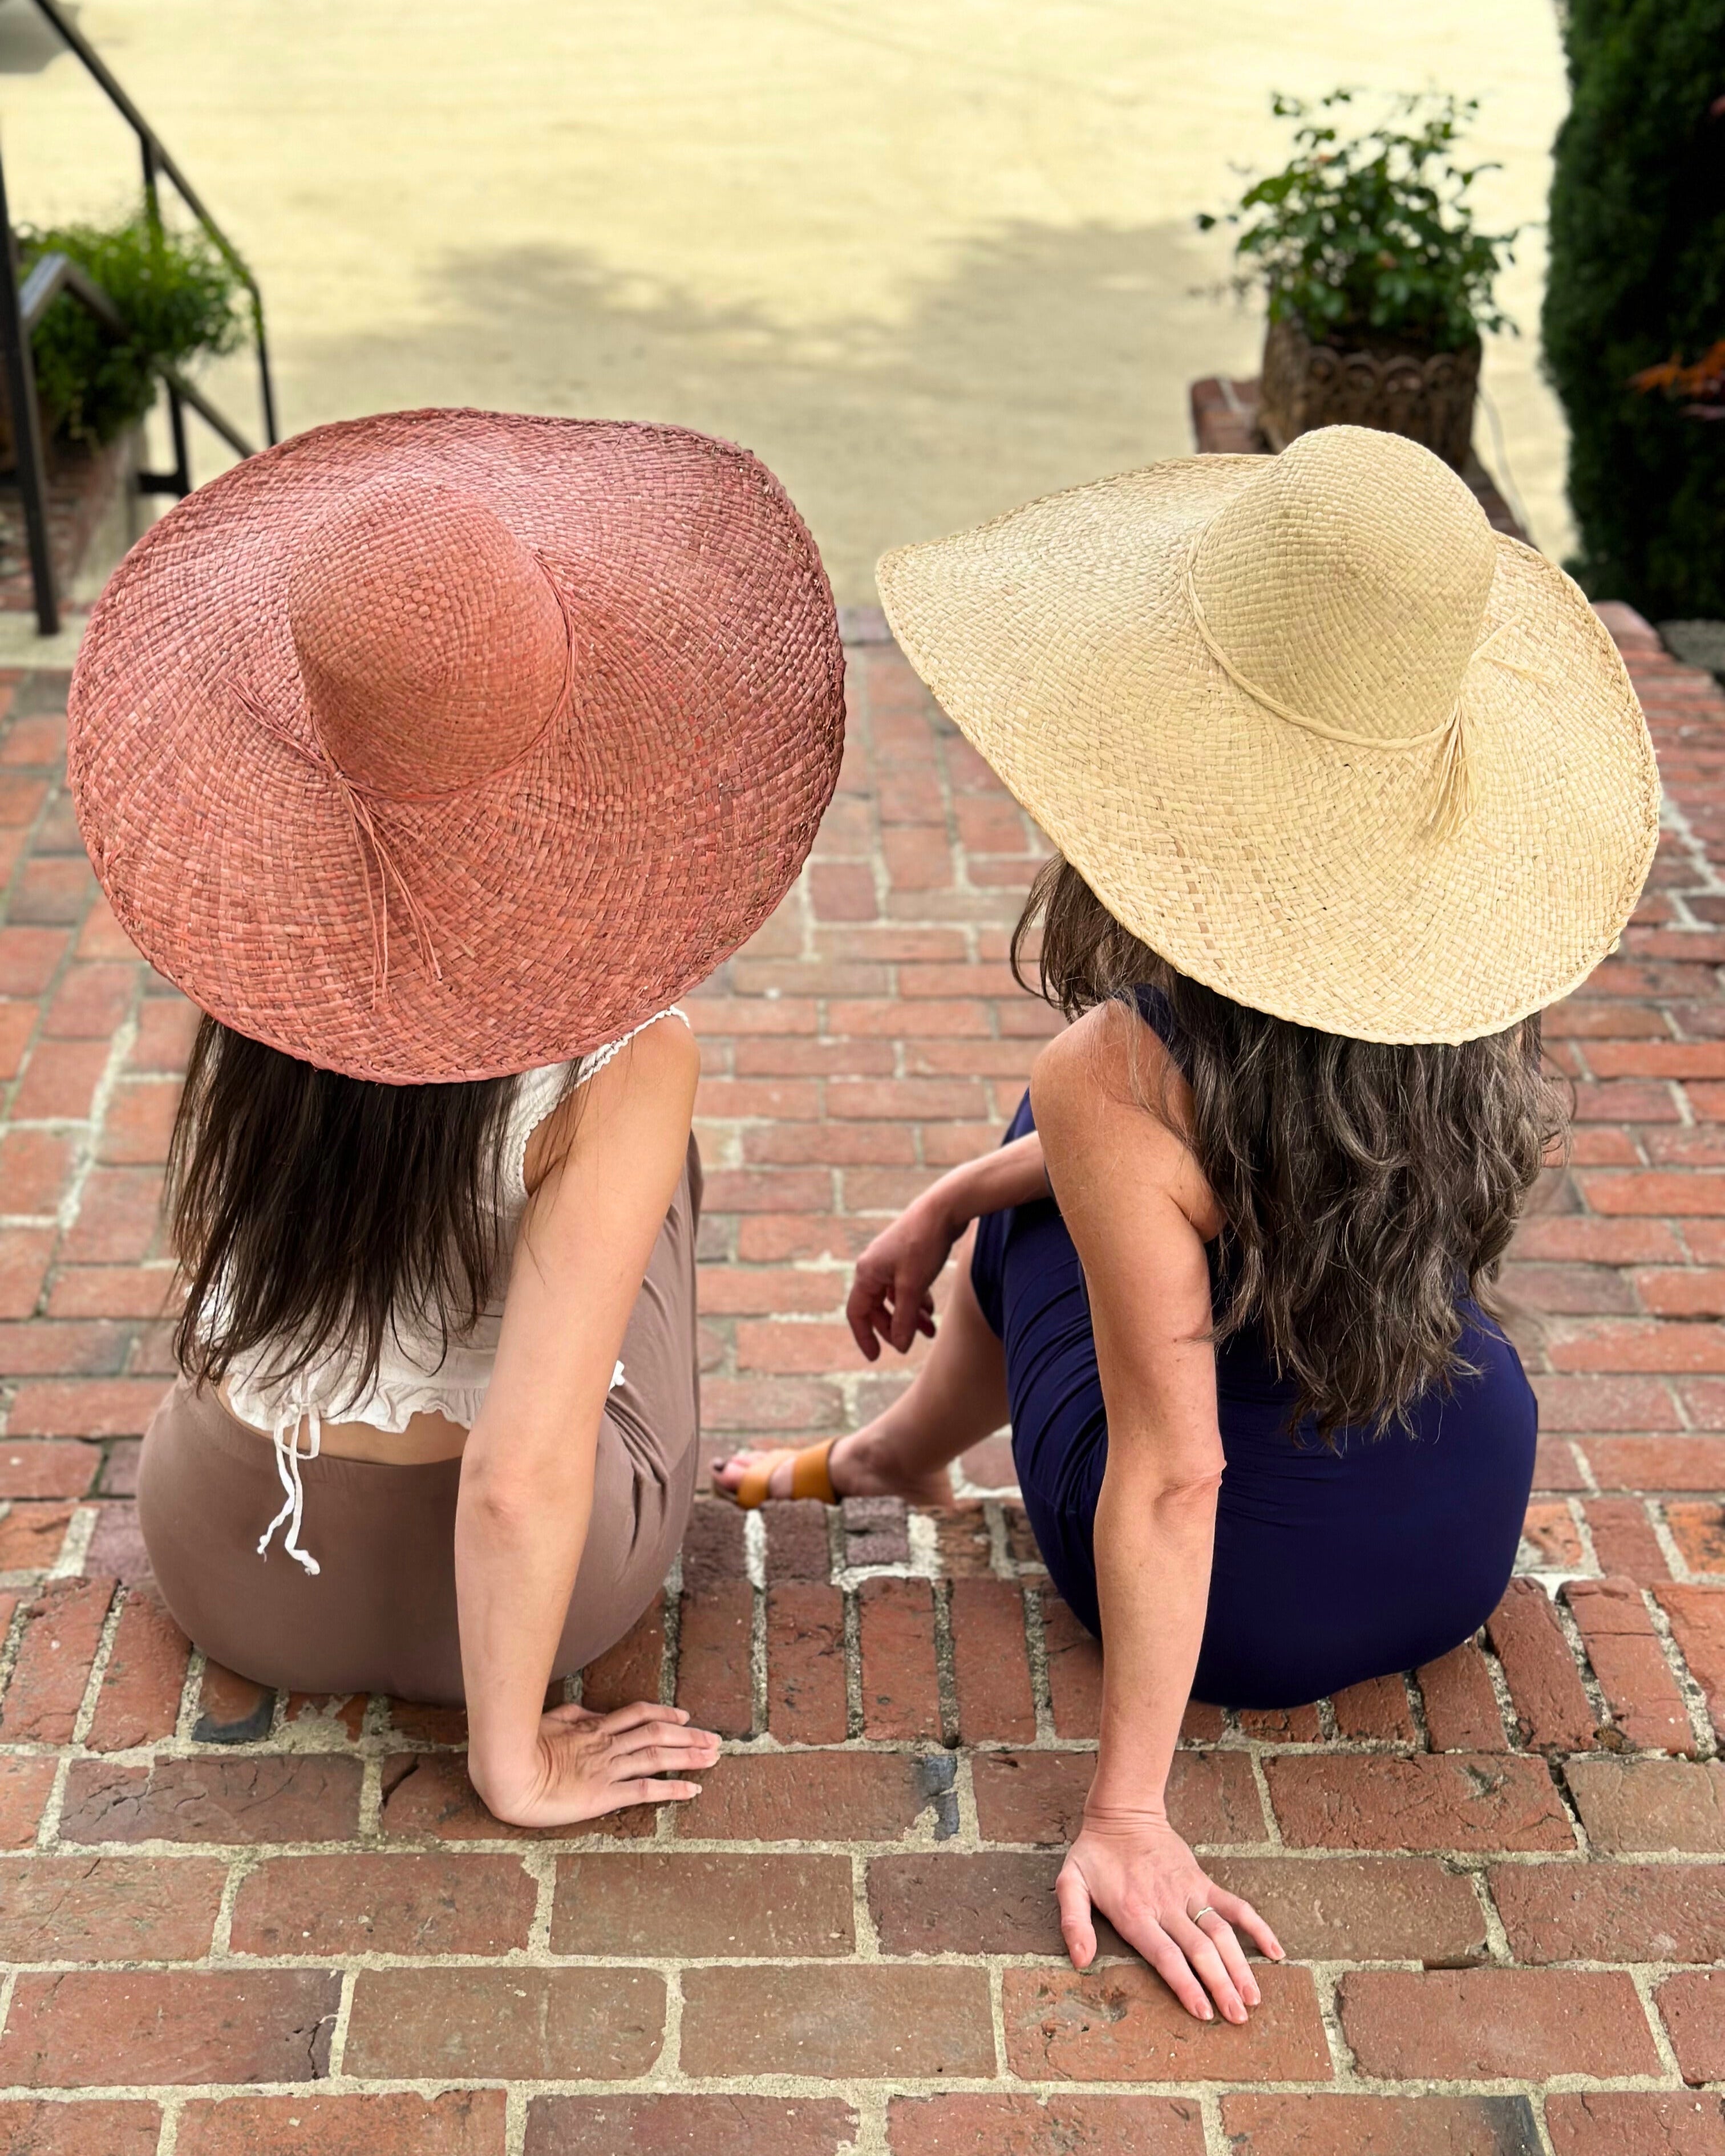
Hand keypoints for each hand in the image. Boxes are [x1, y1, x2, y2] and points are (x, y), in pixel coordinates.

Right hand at [471, 1701, 719, 1827]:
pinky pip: (645, 1789)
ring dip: (690, 1756)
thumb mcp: (550, 1721)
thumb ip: (573, 1715)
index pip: (639, 1715)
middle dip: (690, 1736)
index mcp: (594, 1727)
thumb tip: (589, 1711)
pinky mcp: (604, 1794)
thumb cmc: (521, 1746)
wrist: (507, 1772)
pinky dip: (672, 1789)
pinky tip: (692, 1790)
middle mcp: (607, 1745)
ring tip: (714, 1758)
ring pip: (658, 1756)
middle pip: (658, 1734)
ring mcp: (607, 1768)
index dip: (665, 1715)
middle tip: (716, 1740)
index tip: (685, 1718)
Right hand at [847, 1194, 958, 1359]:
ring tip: (930, 1332)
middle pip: (876, 1308)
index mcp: (867, 1273)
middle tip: (911, 1344)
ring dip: (909, 1316)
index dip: (865, 1337)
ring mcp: (890, 1260)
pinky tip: (931, 1310)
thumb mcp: (914, 1287)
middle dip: (894, 1328)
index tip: (876, 1358)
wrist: (944, 1208)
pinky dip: (916, 1301)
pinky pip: (905, 1286)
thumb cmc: (924, 1245)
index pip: (857, 1313)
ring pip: (894, 1298)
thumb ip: (905, 1319)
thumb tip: (900, 1346)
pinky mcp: (906, 1256)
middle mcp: (873, 1266)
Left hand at [1057, 1808, 1282, 2022]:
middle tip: (1239, 2019)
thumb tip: (1080, 1960)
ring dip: (1240, 1966)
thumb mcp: (1070, 1883)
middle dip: (1221, 1986)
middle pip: (1199, 1950)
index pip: (1165, 1956)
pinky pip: (1234, 1905)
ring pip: (1221, 1933)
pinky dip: (1257, 1926)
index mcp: (1134, 1913)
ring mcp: (1188, 1892)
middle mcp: (1165, 1905)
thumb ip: (1073, 1922)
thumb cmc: (1095, 1855)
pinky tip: (1275, 1951)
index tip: (1204, 2013)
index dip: (1186, 1985)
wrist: (1123, 1813)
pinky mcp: (1202, 1881)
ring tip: (1254, 1998)